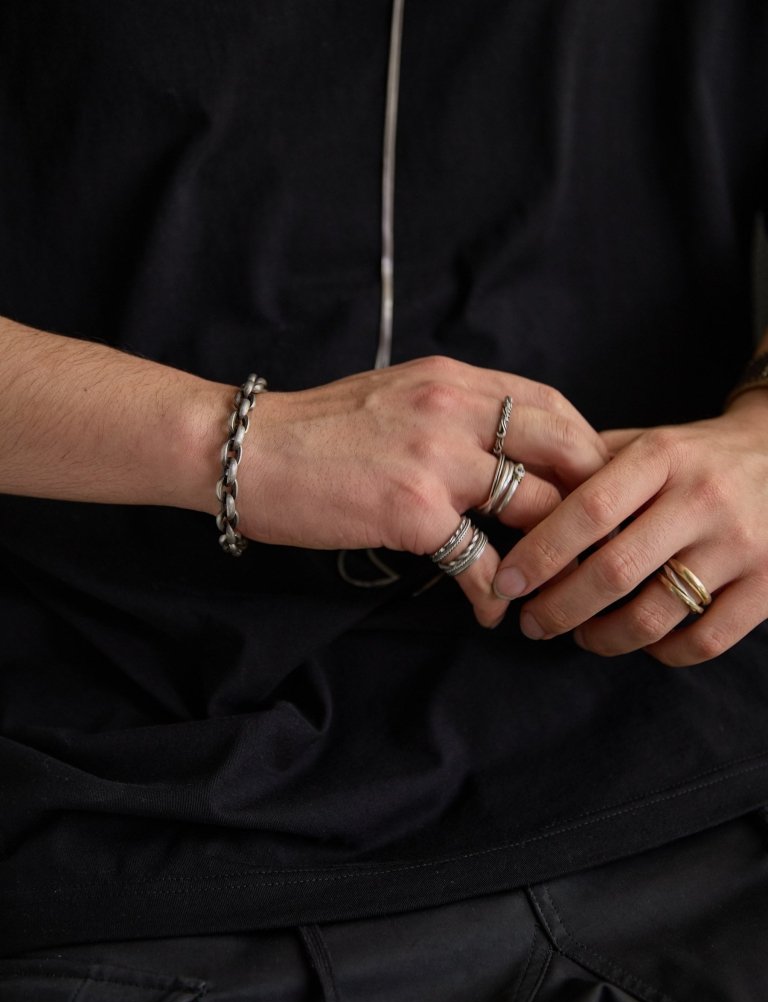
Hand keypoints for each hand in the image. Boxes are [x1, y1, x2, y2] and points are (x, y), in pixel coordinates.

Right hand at [236, 356, 607, 626]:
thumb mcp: (396, 397)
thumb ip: (452, 413)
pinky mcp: (412, 509)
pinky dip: (493, 594)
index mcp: (454, 379)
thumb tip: (497, 448)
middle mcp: (456, 409)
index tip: (590, 488)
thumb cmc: (316, 430)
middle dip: (593, 498)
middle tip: (596, 539)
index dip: (585, 448)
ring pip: (536, 505)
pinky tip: (490, 610)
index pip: (552, 405)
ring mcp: (437, 458)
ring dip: (553, 554)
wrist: (247, 450)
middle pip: (566, 448)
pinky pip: (479, 559)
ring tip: (553, 586)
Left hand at [493, 393, 767, 663]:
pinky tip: (642, 642)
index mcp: (662, 457)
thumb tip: (520, 508)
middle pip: (614, 571)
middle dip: (559, 607)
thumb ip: (588, 468)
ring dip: (603, 637)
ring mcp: (740, 546)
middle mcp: (702, 499)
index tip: (507, 582)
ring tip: (580, 635)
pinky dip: (662, 653)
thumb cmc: (697, 456)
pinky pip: (703, 641)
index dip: (540, 553)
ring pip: (654, 616)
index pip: (588, 510)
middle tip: (531, 623)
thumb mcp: (647, 442)